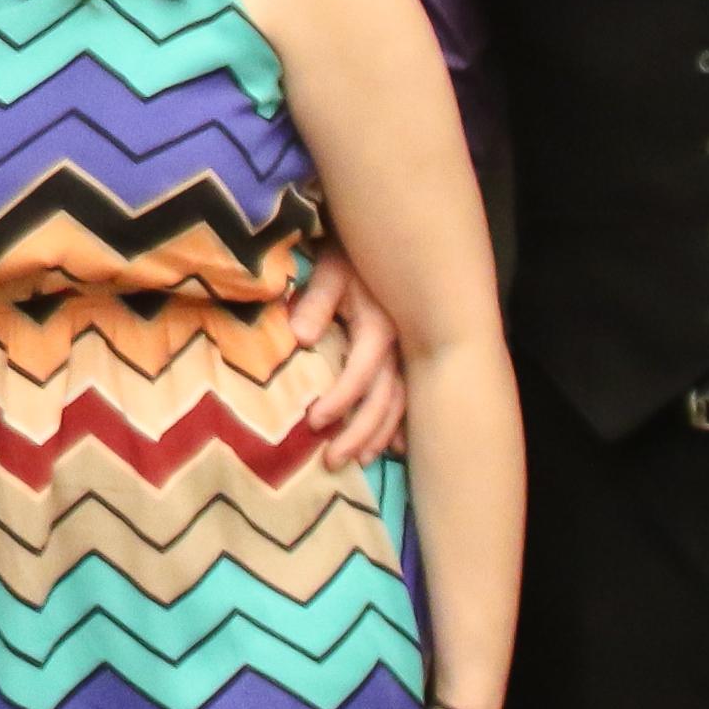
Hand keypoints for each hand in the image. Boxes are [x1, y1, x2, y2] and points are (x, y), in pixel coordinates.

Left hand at [292, 247, 409, 467]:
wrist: (376, 246)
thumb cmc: (344, 258)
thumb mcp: (329, 270)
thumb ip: (316, 302)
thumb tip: (301, 337)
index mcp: (379, 327)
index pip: (363, 373)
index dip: (341, 399)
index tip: (314, 422)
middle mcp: (398, 347)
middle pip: (385, 400)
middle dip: (360, 434)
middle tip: (332, 462)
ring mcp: (403, 355)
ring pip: (397, 404)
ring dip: (378, 435)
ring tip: (357, 462)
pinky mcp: (401, 358)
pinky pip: (406, 398)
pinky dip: (400, 425)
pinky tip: (396, 449)